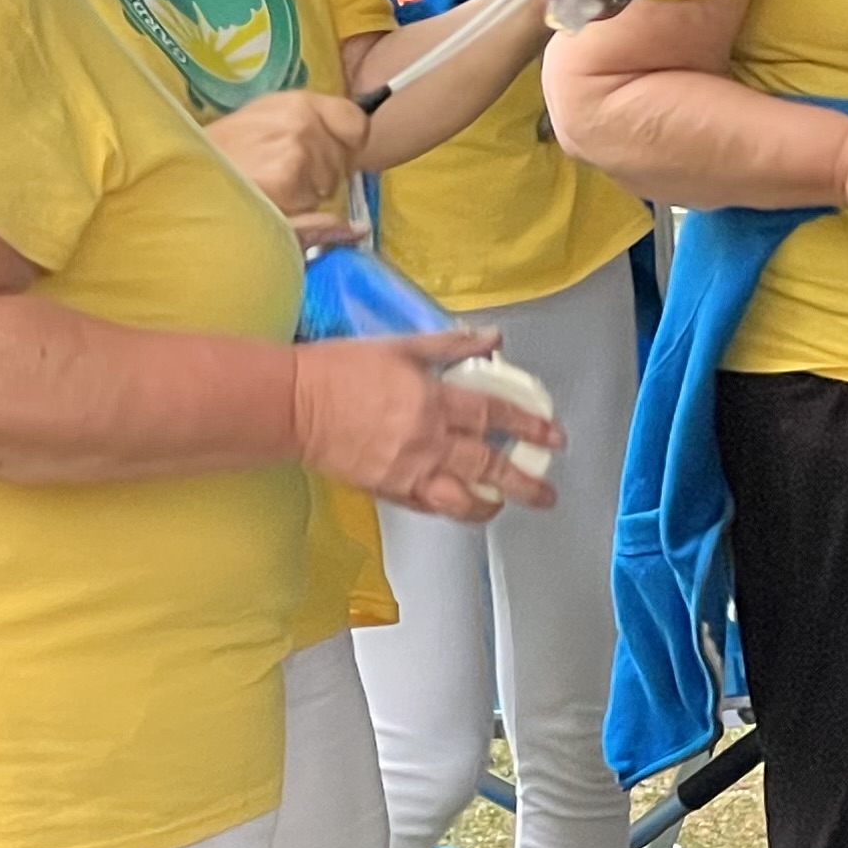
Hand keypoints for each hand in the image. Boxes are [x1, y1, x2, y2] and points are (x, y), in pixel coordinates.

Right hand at [209, 91, 368, 223]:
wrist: (180, 177)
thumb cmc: (221, 155)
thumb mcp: (263, 127)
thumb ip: (309, 134)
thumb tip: (354, 171)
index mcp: (296, 101)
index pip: (356, 122)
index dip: (347, 145)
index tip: (330, 157)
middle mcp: (301, 118)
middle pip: (342, 161)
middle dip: (320, 176)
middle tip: (278, 178)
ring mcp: (296, 148)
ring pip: (327, 187)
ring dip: (305, 196)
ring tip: (264, 189)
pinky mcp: (286, 178)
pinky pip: (310, 206)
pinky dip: (292, 213)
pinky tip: (262, 202)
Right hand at [290, 331, 561, 520]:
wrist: (292, 405)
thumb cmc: (339, 369)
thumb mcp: (401, 346)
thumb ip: (451, 345)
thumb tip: (493, 338)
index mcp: (433, 401)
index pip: (494, 416)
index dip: (530, 425)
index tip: (555, 436)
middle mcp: (426, 441)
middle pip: (487, 465)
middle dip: (524, 481)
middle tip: (547, 492)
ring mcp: (406, 471)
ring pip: (460, 499)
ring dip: (489, 505)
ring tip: (505, 505)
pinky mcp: (385, 490)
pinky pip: (428, 506)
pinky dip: (450, 509)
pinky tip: (462, 506)